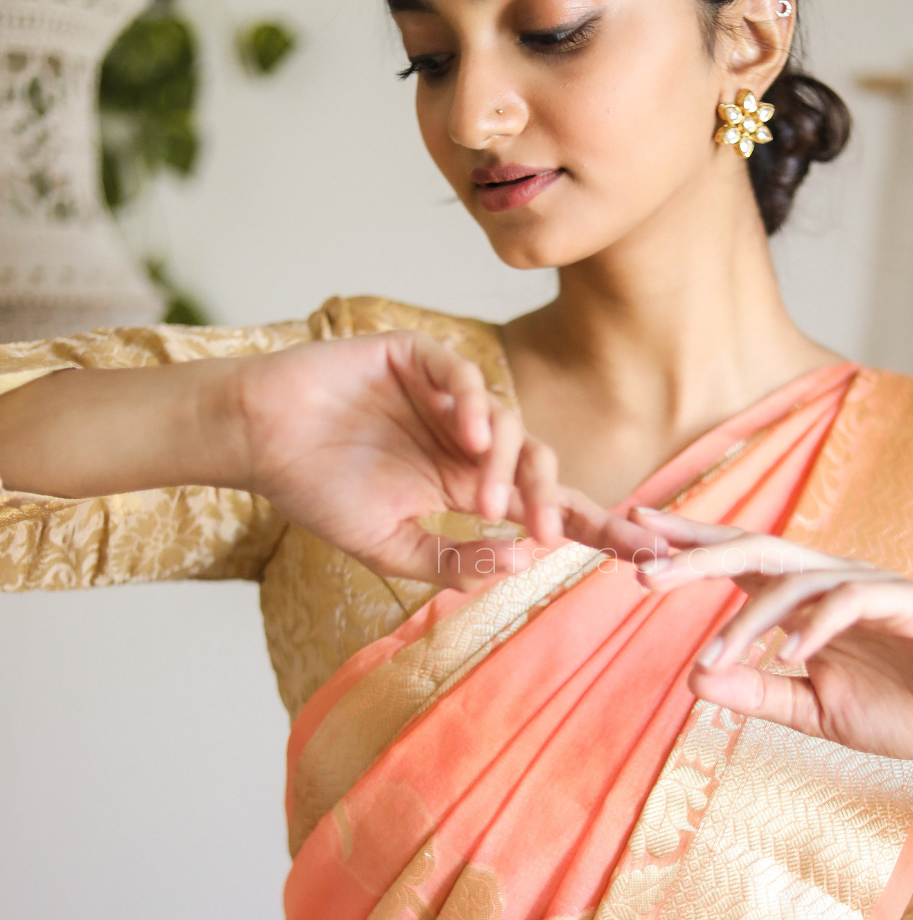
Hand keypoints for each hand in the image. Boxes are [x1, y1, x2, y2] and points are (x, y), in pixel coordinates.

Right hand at [235, 332, 666, 589]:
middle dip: (556, 499)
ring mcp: (449, 398)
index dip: (597, 527)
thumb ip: (457, 559)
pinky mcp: (420, 359)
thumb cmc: (318, 493)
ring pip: (511, 423)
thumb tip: (522, 560)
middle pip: (542, 465)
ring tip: (486, 499)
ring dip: (507, 464)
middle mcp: (470, 441)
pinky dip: (475, 404)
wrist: (258, 441)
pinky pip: (465, 376)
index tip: (647, 553)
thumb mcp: (393, 547)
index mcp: (470, 484)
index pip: (547, 507)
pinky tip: (469, 435)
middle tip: (551, 532)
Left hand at [629, 507, 912, 767]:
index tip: (634, 538)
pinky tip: (790, 652)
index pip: (738, 561)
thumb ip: (758, 693)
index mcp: (807, 599)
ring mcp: (873, 585)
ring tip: (720, 656)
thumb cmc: (905, 710)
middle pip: (755, 549)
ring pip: (797, 576)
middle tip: (645, 571)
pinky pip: (852, 599)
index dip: (689, 546)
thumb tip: (692, 679)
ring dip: (750, 617)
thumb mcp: (816, 710)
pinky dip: (816, 624)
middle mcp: (833, 580)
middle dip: (697, 555)